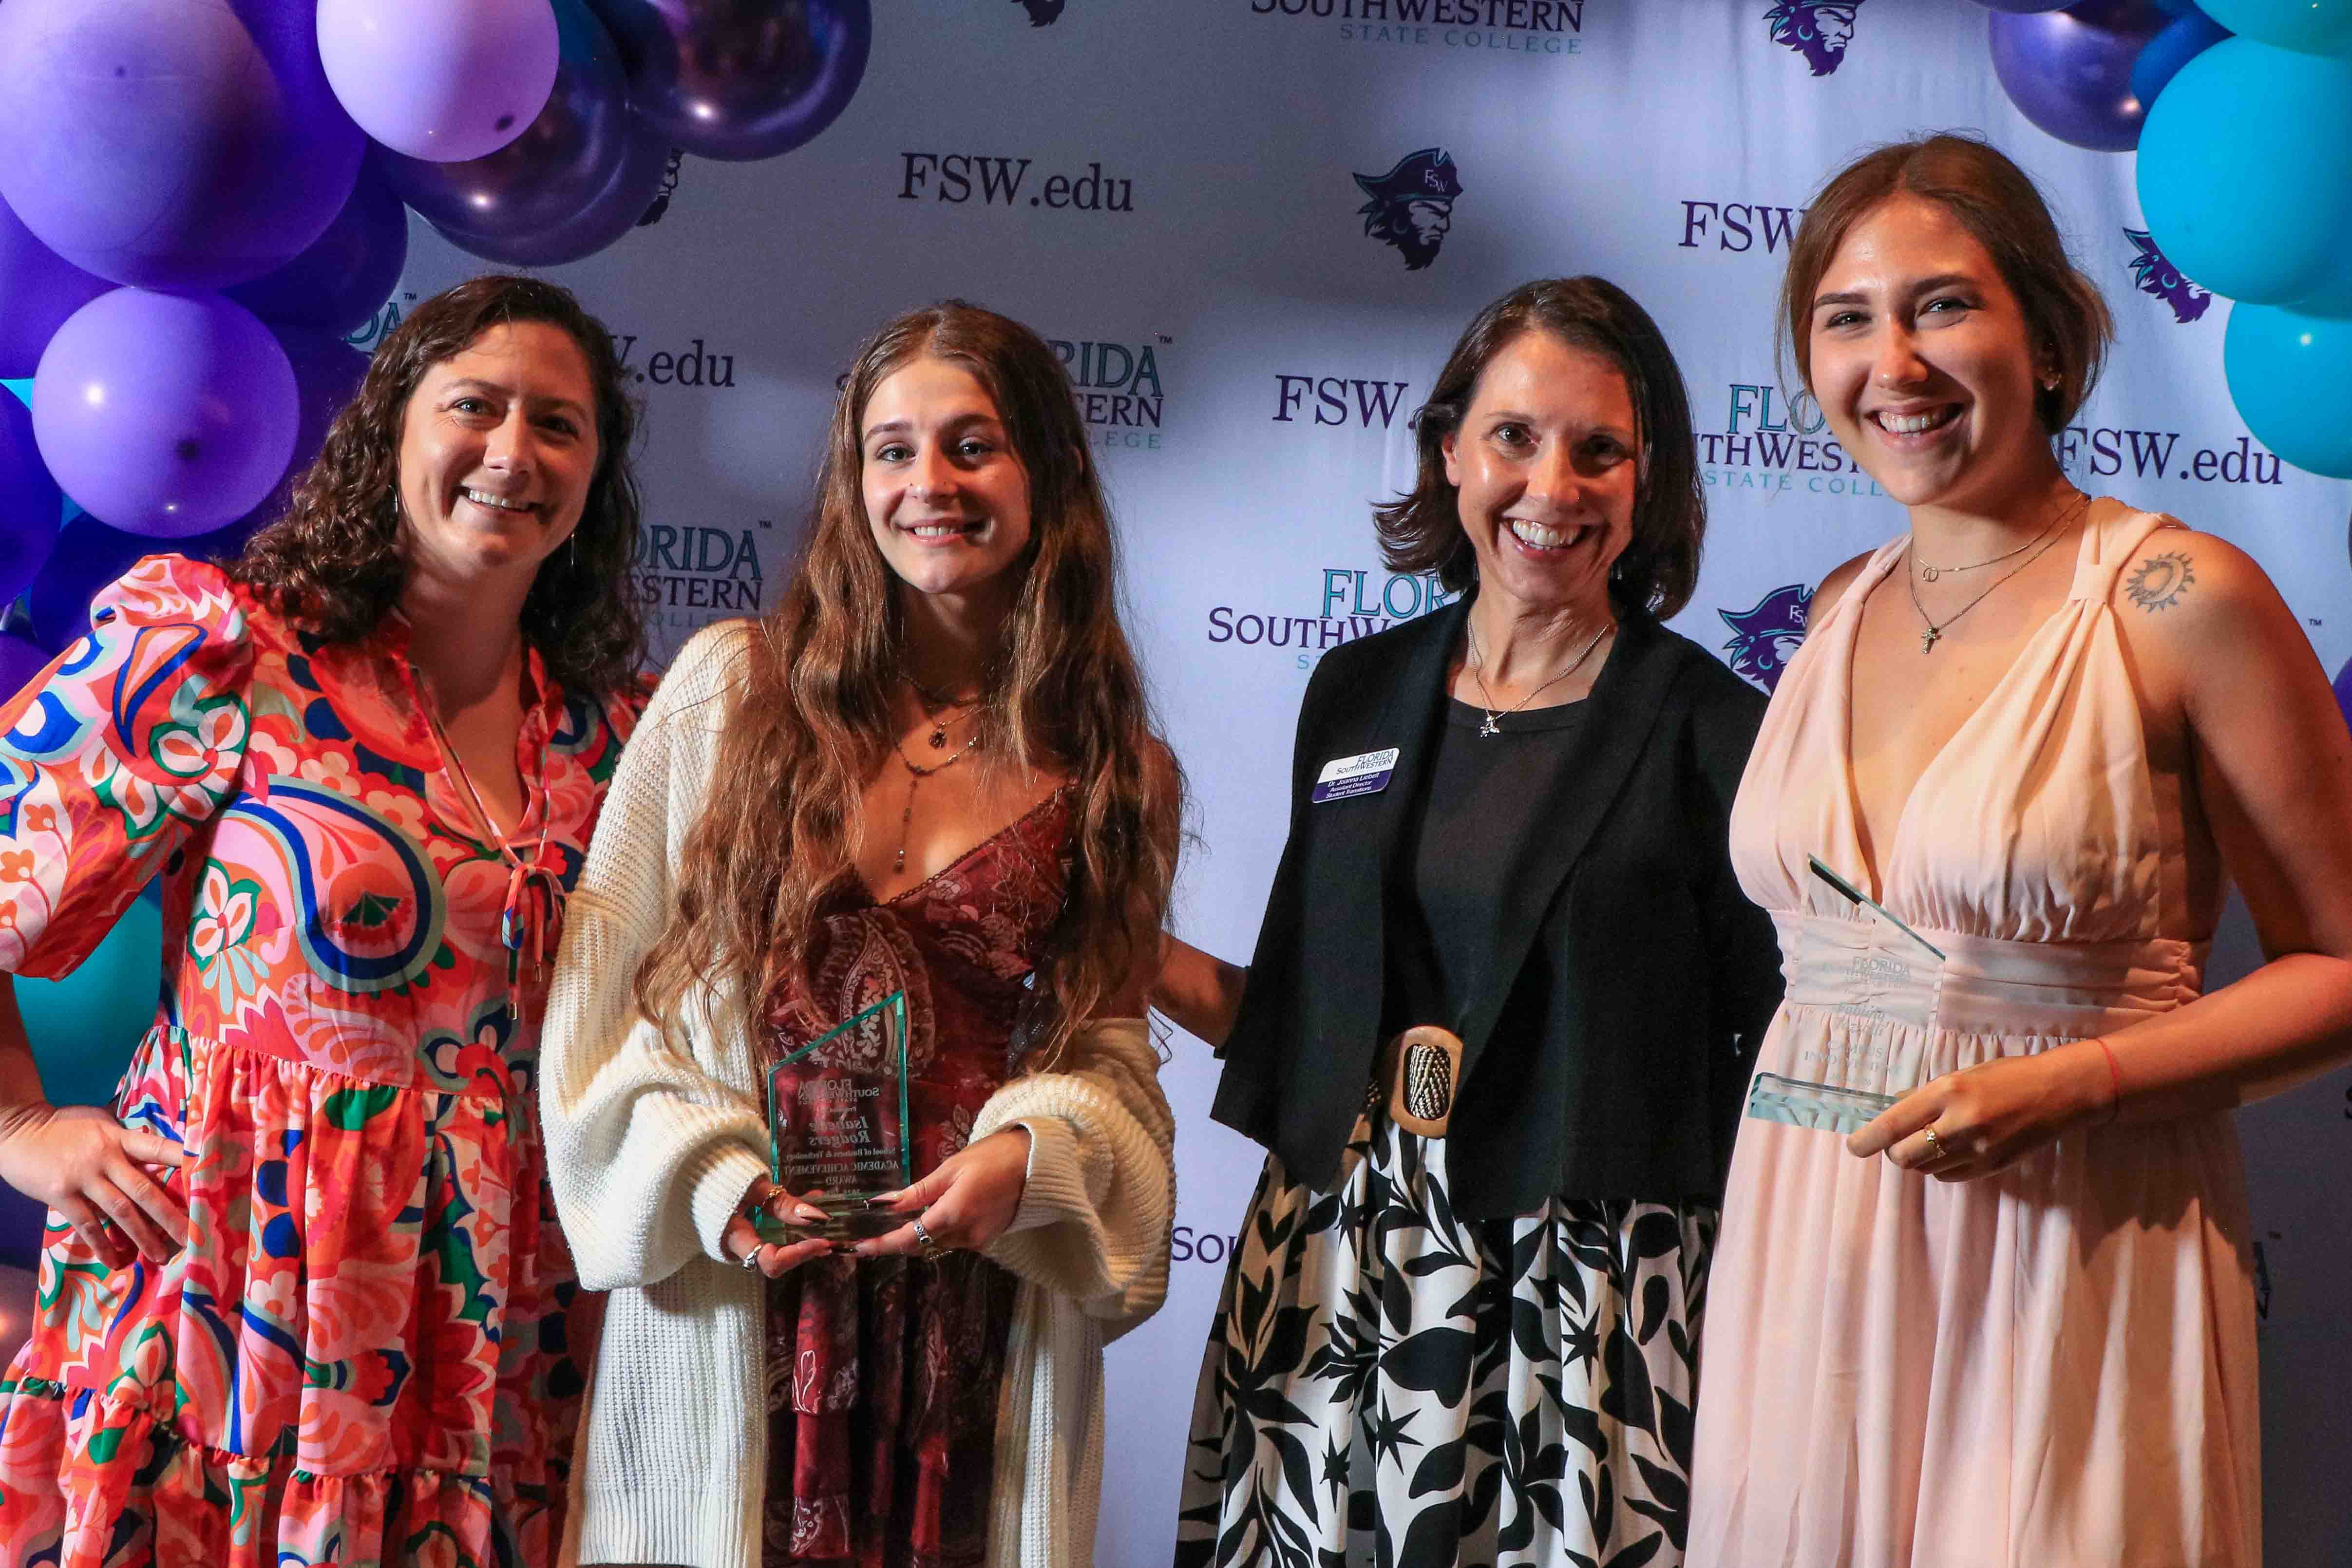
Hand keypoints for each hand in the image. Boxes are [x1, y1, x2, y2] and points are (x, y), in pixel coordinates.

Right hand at [0, 1102, 185, 1265]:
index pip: (158, 1147)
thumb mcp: (99, 1123)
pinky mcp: (61, 1195)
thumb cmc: (63, 1125)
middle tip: (192, 1236)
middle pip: (145, 1189)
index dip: (184, 1159)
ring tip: (161, 1255)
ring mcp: (83, 1178)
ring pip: (120, 1212)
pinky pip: (87, 1225)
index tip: (209, 1174)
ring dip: (142, 1237)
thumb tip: (157, 1154)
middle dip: (171, 1215)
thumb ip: (125, 1140)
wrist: (18, 1129)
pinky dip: (103, 1244)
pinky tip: (117, 1260)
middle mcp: (105, 1157)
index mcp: (118, 1137)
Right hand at [721, 1178, 837, 1278]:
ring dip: (806, 1237)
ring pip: (781, 1249)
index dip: (799, 1255)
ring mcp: (744, 1242)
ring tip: (829, 1219)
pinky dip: (796, 1224)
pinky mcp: (749, 1232)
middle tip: (835, 1237)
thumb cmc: (718, 1176)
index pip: (771, 1262)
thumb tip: (818, 1218)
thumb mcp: (752, 1186)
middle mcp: (739, 1248)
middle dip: (808, 1250)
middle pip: (779, 1260)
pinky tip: (812, 1204)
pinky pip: (776, 1235)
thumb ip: (783, 1203)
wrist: (695, 1171)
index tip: (823, 1240)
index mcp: (734, 1239)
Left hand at [855, 1127, 1031, 1259]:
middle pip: (921, 1245)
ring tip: (900, 1220)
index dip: (881, 1245)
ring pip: (937, 1243)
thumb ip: (918, 1191)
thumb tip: (885, 1205)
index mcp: (953, 1214)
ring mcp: (978, 1240)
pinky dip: (939, 1231)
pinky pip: (954, 1239)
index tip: (857, 1248)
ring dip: (919, 1235)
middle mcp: (965, 1235)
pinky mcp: (987, 1239)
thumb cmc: (992, 1157)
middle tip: (871, 1232)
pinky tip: (933, 1216)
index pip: (909, 1238)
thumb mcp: (951, 1168)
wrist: (1035, 1163)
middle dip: (897, 1240)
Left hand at [1847, 1043, 2111, 1180]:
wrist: (2059, 1093)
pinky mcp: (1992, 1167)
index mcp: (1947, 1092)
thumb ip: (1926, 1096)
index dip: (1867, 1139)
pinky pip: (1950, 1177)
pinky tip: (1954, 1149)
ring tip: (1932, 1139)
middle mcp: (1959, 1123)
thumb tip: (1892, 1112)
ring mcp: (1977, 1149)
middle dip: (1894, 1152)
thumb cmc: (2007, 1076)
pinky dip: (1942, 1167)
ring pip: (1926, 1169)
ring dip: (1919, 1159)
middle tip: (1897, 1141)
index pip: (1893, 1124)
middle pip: (1904, 1156)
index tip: (1853, 1146)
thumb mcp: (1961, 1075)